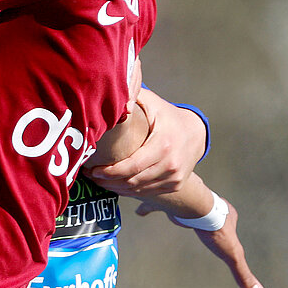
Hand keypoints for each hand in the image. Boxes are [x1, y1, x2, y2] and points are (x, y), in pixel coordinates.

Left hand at [89, 92, 207, 197]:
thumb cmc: (167, 116)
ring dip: (117, 188)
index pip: (132, 166)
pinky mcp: (175, 185)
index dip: (111, 172)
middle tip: (92, 176)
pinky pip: (147, 193)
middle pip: (133, 181)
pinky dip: (130, 191)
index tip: (94, 170)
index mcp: (163, 145)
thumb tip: (110, 95)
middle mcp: (171, 164)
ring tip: (100, 181)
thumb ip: (132, 97)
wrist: (195, 133)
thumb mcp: (152, 103)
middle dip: (108, 181)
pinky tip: (116, 185)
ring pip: (139, 190)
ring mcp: (174, 177)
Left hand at [136, 197, 264, 287]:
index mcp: (225, 213)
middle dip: (203, 214)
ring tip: (173, 214)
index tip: (224, 232)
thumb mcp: (232, 256)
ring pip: (182, 205)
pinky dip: (147, 208)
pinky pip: (155, 203)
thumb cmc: (214, 230)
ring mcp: (186, 200)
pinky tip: (139, 213)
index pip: (229, 220)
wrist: (193, 206)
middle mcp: (206, 202)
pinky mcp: (167, 199)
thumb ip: (243, 274)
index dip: (227, 226)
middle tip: (197, 220)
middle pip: (206, 210)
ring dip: (178, 210)